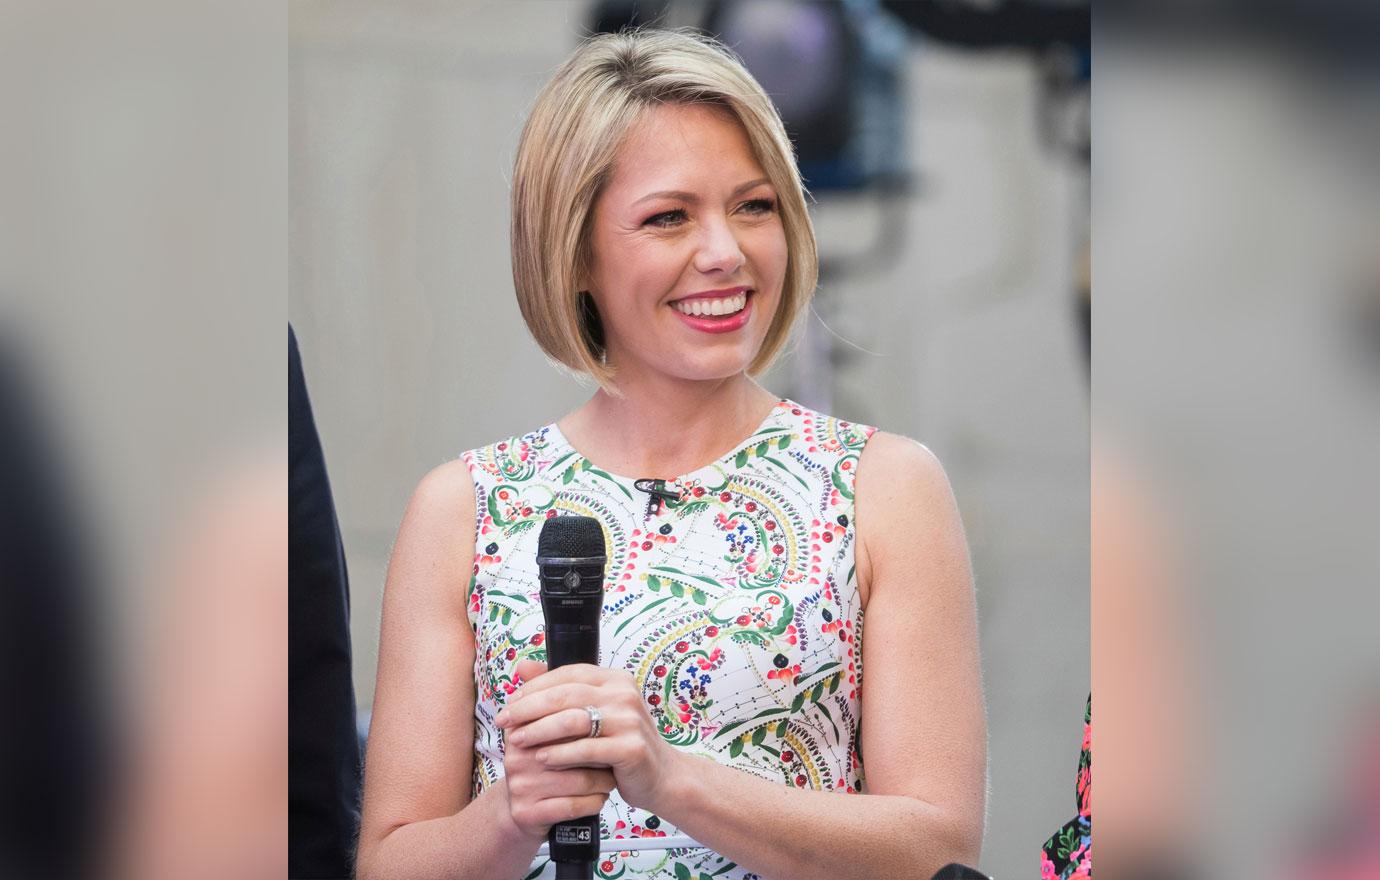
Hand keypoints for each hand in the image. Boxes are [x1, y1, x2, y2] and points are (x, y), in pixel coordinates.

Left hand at [496, 659, 682, 813]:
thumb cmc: (621, 742)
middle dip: (528, 709)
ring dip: (539, 731)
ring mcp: (630, 720)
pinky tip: (542, 759)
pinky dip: (559, 754)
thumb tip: (520, 668)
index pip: (567, 674)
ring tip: (517, 741)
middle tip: (504, 722)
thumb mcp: (593, 711)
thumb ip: (560, 690)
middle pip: (565, 695)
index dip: (534, 687)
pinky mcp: (632, 748)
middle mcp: (624, 694)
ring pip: (573, 720)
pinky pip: (586, 749)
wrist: (659, 775)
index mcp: (615, 679)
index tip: (509, 703)